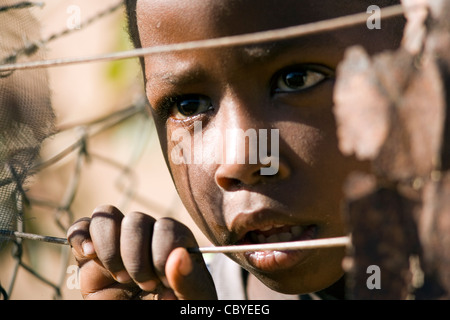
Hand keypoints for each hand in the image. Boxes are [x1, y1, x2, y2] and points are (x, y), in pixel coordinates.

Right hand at [67, 205, 216, 299]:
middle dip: (136, 257)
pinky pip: (81, 229)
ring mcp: (117, 242)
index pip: (166, 228)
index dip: (161, 254)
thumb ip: (189, 281)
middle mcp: (146, 235)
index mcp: (175, 240)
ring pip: (106, 217)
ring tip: (120, 277)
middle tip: (144, 285)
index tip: (162, 283)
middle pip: (135, 220)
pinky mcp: (91, 256)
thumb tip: (179, 256)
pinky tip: (90, 254)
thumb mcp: (190, 300)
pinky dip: (80, 235)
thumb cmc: (174, 307)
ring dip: (110, 248)